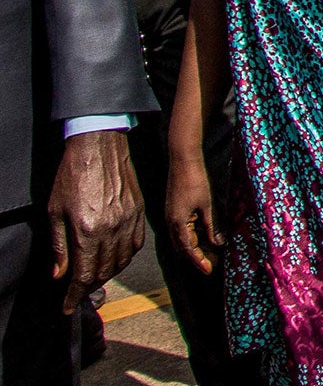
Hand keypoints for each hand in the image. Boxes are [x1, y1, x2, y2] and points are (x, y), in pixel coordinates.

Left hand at [47, 131, 145, 312]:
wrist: (99, 146)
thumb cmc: (73, 175)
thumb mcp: (55, 212)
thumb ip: (58, 246)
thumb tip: (60, 274)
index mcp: (88, 231)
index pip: (84, 275)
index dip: (74, 295)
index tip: (68, 307)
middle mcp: (111, 229)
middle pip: (104, 271)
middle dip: (90, 287)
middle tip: (78, 292)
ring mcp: (128, 220)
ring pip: (122, 260)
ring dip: (108, 274)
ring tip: (95, 276)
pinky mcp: (138, 211)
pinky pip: (135, 244)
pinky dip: (125, 257)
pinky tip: (115, 258)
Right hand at [164, 152, 220, 276]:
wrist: (183, 161)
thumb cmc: (196, 180)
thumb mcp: (207, 205)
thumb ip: (211, 225)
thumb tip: (218, 244)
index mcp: (178, 224)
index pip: (188, 250)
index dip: (199, 262)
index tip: (209, 271)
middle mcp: (171, 223)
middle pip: (182, 248)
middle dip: (195, 258)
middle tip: (211, 264)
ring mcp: (170, 217)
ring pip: (180, 240)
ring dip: (192, 248)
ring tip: (208, 254)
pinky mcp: (173, 211)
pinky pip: (180, 230)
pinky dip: (190, 237)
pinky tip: (201, 237)